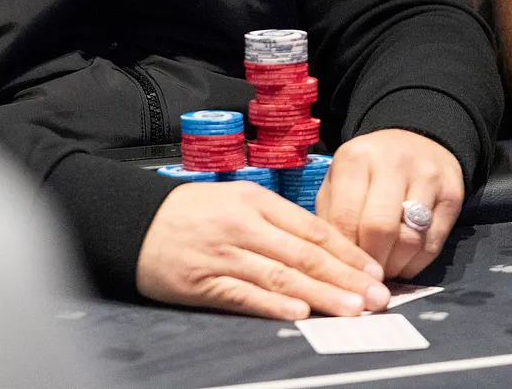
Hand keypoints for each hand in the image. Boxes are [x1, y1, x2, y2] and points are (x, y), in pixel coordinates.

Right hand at [137, 181, 392, 319]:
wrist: (133, 222)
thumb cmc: (189, 212)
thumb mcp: (235, 199)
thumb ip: (275, 221)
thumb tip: (321, 248)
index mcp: (254, 200)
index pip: (311, 228)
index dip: (346, 251)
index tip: (373, 270)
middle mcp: (243, 225)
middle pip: (303, 255)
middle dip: (345, 278)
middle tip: (377, 296)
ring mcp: (224, 253)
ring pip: (282, 276)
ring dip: (321, 295)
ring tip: (352, 308)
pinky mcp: (204, 281)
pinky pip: (245, 294)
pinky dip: (274, 305)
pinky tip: (299, 313)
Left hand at [315, 129, 463, 279]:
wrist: (416, 143)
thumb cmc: (368, 170)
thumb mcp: (339, 181)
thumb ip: (331, 216)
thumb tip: (333, 260)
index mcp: (355, 158)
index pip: (345, 216)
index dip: (345, 251)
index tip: (344, 267)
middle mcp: (393, 163)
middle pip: (380, 228)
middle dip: (372, 261)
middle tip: (366, 274)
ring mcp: (427, 177)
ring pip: (410, 239)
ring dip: (395, 266)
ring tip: (384, 268)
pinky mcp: (453, 195)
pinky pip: (433, 244)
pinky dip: (416, 264)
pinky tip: (404, 263)